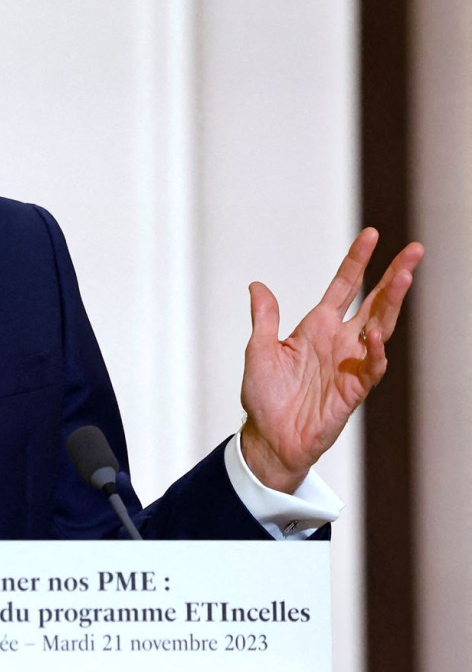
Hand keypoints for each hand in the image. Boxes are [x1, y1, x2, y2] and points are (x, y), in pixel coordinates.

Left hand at [240, 228, 423, 492]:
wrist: (268, 437)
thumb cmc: (264, 396)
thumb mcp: (259, 350)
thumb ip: (264, 318)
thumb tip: (257, 286)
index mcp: (316, 326)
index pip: (344, 287)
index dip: (357, 262)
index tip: (370, 235)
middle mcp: (339, 340)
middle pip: (374, 301)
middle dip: (394, 275)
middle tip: (413, 250)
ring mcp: (350, 363)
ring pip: (381, 326)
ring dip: (393, 303)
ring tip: (403, 277)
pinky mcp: (354, 389)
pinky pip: (372, 366)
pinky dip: (375, 351)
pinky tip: (374, 334)